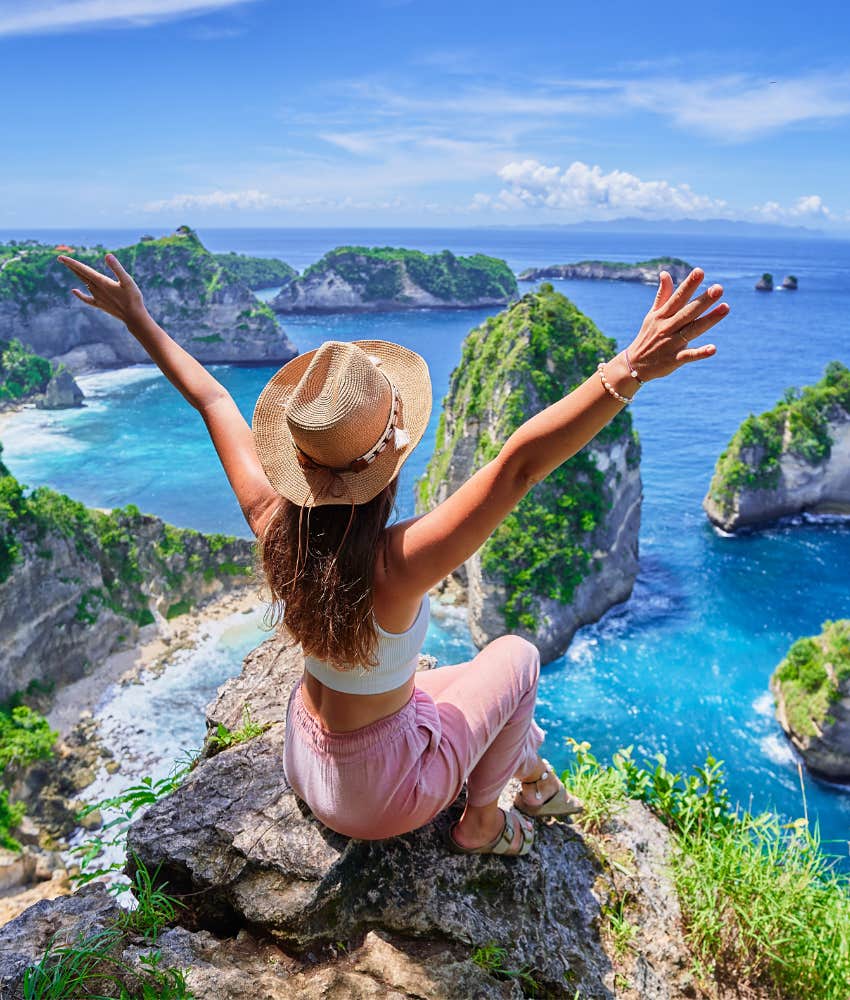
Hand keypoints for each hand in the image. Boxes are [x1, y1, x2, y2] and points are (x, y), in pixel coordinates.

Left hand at [57, 253, 146, 325]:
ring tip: (71, 268)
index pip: (83, 269)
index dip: (71, 263)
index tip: (61, 257)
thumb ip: (117, 268)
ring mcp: (97, 297)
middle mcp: (97, 289)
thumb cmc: (133, 298)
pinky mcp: (100, 304)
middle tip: (60, 258)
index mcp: (101, 282)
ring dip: (77, 275)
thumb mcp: (127, 280)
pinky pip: (86, 299)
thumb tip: (107, 255)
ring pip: (84, 283)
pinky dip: (80, 294)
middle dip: (71, 266)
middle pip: (81, 275)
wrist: (134, 317)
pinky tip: (74, 291)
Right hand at [627, 267, 729, 381]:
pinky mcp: (673, 360)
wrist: (634, 365)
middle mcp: (667, 327)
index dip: (688, 285)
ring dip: (709, 320)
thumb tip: (665, 273)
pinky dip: (700, 353)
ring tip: (726, 308)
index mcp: (662, 315)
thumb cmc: (647, 336)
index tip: (700, 271)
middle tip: (719, 288)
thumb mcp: (652, 315)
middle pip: (688, 312)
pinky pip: (688, 356)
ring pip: (692, 330)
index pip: (677, 297)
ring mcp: (671, 344)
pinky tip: (713, 349)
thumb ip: (662, 295)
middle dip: (703, 301)